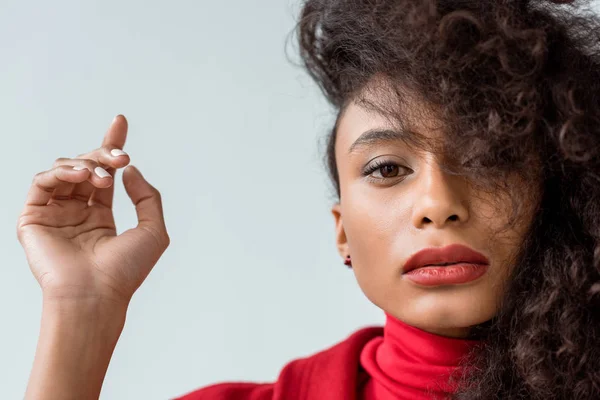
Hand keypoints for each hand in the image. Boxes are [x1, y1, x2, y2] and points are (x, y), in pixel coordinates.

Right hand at [16, 115, 169, 306]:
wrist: (97, 295)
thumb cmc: (125, 271)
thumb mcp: (153, 230)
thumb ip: (146, 197)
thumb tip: (130, 171)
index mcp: (101, 217)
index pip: (105, 174)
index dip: (111, 146)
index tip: (120, 122)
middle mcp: (76, 213)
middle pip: (87, 167)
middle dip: (104, 154)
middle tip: (121, 158)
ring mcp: (54, 215)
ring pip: (64, 171)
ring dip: (86, 164)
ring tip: (102, 175)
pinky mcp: (33, 219)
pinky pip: (42, 182)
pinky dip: (61, 171)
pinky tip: (82, 175)